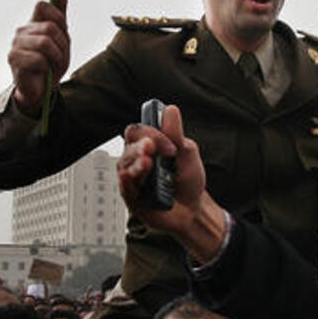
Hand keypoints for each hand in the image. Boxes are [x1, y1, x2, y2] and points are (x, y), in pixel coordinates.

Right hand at [9, 0, 70, 116]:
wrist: (40, 89)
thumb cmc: (50, 64)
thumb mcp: (61, 41)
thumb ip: (60, 20)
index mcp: (33, 23)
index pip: (42, 5)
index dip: (58, 16)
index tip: (64, 30)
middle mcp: (22, 30)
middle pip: (50, 27)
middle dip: (63, 44)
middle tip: (60, 57)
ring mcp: (16, 43)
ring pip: (45, 42)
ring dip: (56, 56)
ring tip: (53, 64)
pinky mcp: (13, 58)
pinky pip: (39, 58)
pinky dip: (47, 67)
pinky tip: (43, 71)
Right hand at [116, 104, 224, 261]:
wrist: (193, 209)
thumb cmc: (188, 179)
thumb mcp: (187, 153)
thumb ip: (176, 134)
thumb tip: (170, 109)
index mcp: (147, 146)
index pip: (138, 132)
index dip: (152, 134)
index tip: (171, 146)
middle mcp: (136, 161)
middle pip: (128, 148)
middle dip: (141, 147)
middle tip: (151, 148)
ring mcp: (133, 180)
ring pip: (125, 167)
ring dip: (136, 164)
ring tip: (147, 163)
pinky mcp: (133, 200)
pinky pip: (124, 189)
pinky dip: (127, 182)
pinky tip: (129, 176)